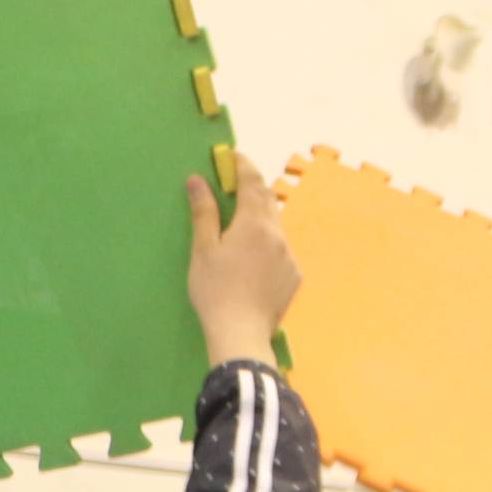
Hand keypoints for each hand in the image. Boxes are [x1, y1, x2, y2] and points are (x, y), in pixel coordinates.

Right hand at [186, 154, 296, 368]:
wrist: (241, 336)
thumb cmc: (216, 292)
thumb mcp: (203, 250)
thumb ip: (204, 212)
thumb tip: (197, 180)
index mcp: (255, 223)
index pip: (253, 182)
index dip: (243, 165)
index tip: (234, 156)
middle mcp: (278, 234)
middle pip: (268, 201)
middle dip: (253, 190)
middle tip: (236, 188)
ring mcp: (290, 256)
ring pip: (276, 227)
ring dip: (260, 221)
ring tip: (241, 231)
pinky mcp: (294, 276)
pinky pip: (282, 252)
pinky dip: (268, 247)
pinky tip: (253, 263)